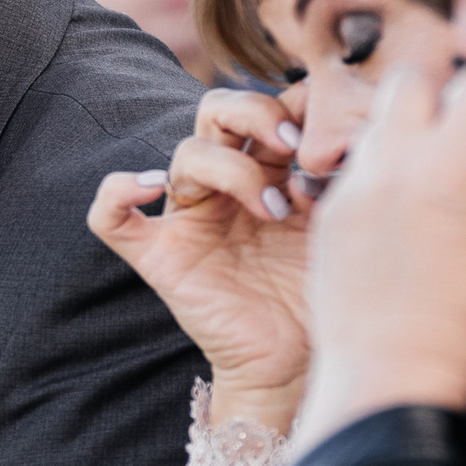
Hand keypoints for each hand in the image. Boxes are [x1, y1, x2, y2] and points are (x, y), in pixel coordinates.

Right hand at [89, 85, 314, 429]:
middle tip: (295, 147)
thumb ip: (340, 172)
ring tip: (275, 210)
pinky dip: (118, 192)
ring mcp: (190, 220)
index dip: (293, 102)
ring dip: (232, 169)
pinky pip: (111, 218)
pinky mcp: (161, 259)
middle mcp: (226, 186)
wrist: (302, 364)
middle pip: (216, 109)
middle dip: (256, 114)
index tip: (329, 128)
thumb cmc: (326, 293)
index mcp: (271, 169)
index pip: (266, 104)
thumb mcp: (344, 221)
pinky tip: (150, 187)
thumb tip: (353, 126)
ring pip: (183, 154)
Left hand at [292, 61, 465, 450]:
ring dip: (408, 130)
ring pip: (380, 118)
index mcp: (450, 170)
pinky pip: (357, 165)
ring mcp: (353, 186)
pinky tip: (400, 209)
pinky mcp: (329, 212)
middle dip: (444, 92)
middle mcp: (394, 165)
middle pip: (417, 77)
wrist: (387, 377)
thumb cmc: (460, 325)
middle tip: (462, 129)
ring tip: (429, 173)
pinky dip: (382, 171)